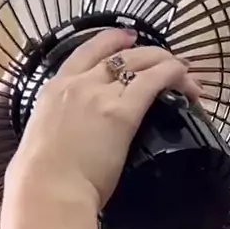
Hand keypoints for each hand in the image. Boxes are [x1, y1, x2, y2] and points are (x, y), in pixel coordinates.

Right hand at [7, 29, 200, 209]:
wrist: (48, 190)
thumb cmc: (42, 179)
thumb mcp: (43, 139)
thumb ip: (60, 128)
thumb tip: (71, 139)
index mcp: (54, 89)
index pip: (85, 52)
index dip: (110, 40)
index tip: (128, 38)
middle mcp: (78, 84)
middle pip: (119, 54)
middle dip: (147, 54)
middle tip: (165, 61)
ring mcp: (100, 95)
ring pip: (139, 62)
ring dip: (165, 64)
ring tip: (184, 75)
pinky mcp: (122, 113)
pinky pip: (153, 81)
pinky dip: (173, 75)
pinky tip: (187, 84)